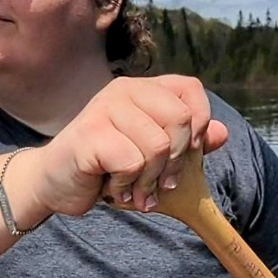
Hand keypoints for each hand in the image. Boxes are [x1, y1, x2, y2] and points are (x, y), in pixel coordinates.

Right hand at [35, 75, 227, 215]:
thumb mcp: (154, 154)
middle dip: (176, 162)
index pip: (190, 89)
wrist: (55, 182)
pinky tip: (114, 188)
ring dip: (150, 180)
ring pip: (157, 146)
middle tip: (162, 183)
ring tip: (134, 188)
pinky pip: (131, 162)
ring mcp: (104, 108)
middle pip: (180, 120)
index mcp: (143, 89)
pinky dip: (128, 185)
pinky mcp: (89, 133)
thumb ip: (187, 142)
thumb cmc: (108, 167)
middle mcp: (124, 90)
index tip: (190, 152)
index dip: (200, 122)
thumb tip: (223, 133)